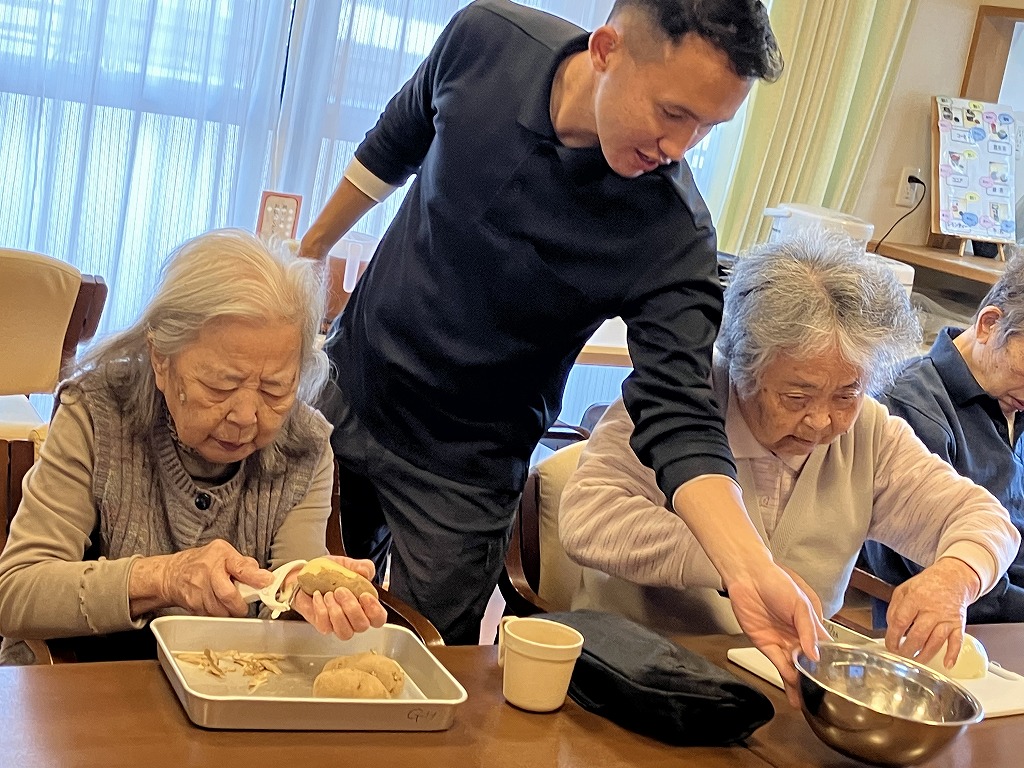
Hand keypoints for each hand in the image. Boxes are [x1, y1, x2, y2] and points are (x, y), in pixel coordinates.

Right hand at [162, 539, 271, 617]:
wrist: (172, 574)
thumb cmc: (202, 562)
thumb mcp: (224, 552)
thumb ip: (243, 563)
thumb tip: (262, 575)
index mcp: (220, 555)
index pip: (240, 567)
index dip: (255, 576)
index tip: (267, 581)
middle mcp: (208, 571)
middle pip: (228, 595)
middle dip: (240, 604)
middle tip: (244, 605)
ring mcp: (198, 590)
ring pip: (220, 609)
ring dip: (229, 611)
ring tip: (229, 603)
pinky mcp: (192, 605)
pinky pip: (210, 615)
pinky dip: (218, 614)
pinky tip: (217, 605)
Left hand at [286, 556, 386, 639]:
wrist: (306, 576)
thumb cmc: (330, 572)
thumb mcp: (347, 564)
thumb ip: (362, 566)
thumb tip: (366, 572)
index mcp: (365, 605)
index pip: (379, 618)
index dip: (375, 611)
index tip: (364, 596)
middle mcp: (354, 618)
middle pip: (362, 626)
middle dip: (351, 608)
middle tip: (340, 591)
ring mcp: (338, 624)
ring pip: (345, 632)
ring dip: (336, 612)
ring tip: (328, 594)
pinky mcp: (323, 625)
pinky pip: (325, 626)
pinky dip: (321, 609)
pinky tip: (318, 596)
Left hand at [728, 563, 827, 706]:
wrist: (748, 576)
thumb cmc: (776, 581)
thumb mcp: (800, 603)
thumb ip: (809, 630)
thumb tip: (816, 655)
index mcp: (810, 625)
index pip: (824, 649)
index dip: (830, 664)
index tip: (836, 681)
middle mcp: (797, 636)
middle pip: (808, 662)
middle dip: (814, 679)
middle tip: (822, 698)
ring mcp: (781, 641)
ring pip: (793, 667)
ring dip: (800, 684)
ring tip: (808, 702)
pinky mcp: (765, 643)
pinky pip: (777, 663)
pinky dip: (785, 677)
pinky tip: (794, 689)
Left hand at [884, 557, 979, 667]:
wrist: (954, 578)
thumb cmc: (927, 584)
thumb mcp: (904, 589)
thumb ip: (895, 608)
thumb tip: (890, 627)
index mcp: (916, 599)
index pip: (901, 621)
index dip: (893, 637)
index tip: (889, 646)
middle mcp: (932, 609)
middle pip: (918, 635)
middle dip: (907, 650)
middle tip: (901, 657)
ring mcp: (947, 618)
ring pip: (936, 642)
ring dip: (925, 655)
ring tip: (915, 663)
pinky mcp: (959, 624)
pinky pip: (957, 641)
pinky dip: (953, 654)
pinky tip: (947, 664)